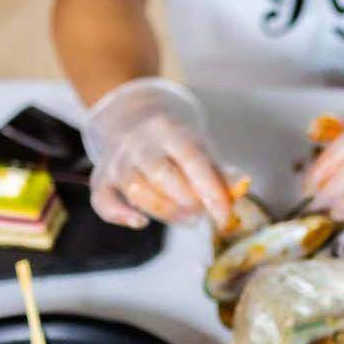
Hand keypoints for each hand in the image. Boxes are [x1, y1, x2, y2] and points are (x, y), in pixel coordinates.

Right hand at [84, 78, 235, 228]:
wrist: (136, 120)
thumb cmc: (179, 146)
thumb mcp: (204, 150)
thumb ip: (222, 173)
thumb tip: (242, 187)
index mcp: (172, 132)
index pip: (193, 161)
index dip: (211, 192)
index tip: (225, 219)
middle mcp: (141, 143)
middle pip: (161, 175)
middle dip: (186, 202)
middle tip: (200, 215)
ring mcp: (119, 160)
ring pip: (135, 189)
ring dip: (162, 211)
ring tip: (184, 218)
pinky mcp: (102, 176)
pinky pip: (102, 199)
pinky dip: (117, 214)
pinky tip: (140, 222)